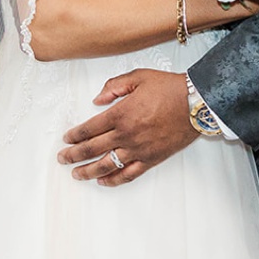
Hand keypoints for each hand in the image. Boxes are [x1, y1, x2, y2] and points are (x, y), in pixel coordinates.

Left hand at [57, 69, 195, 185]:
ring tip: (76, 174)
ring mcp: (138, 149)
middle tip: (62, 159)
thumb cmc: (169, 88)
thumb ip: (113, 86)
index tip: (66, 138)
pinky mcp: (151, 159)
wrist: (196, 103)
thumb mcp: (138, 77)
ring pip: (107, 165)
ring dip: (88, 171)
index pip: (89, 129)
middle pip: (92, 149)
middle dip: (73, 155)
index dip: (74, 135)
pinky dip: (114, 180)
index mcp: (120, 113)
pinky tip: (104, 181)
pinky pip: (129, 173)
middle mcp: (126, 134)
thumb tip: (97, 100)